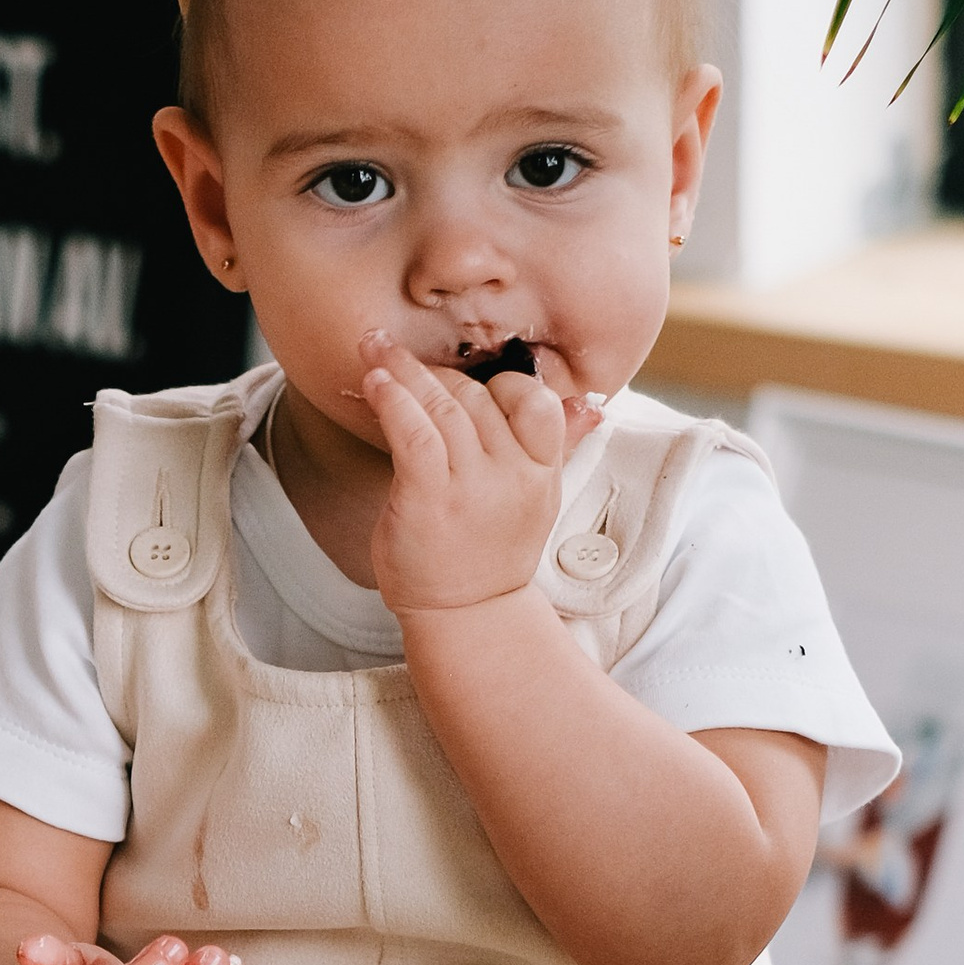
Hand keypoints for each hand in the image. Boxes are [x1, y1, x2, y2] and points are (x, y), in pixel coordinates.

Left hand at [359, 332, 568, 614]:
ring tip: (373, 347)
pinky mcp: (428, 500)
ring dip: (403, 370)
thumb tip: (590, 405)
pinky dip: (392, 400)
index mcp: (541, 471)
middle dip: (434, 372)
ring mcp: (471, 487)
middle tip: (396, 353)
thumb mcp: (535, 500)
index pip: (535, 401)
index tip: (464, 380)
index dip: (499, 381)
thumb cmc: (491, 554)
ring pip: (444, 408)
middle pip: (477, 398)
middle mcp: (512, 475)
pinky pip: (413, 433)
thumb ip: (556, 446)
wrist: (466, 617)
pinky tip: (374, 381)